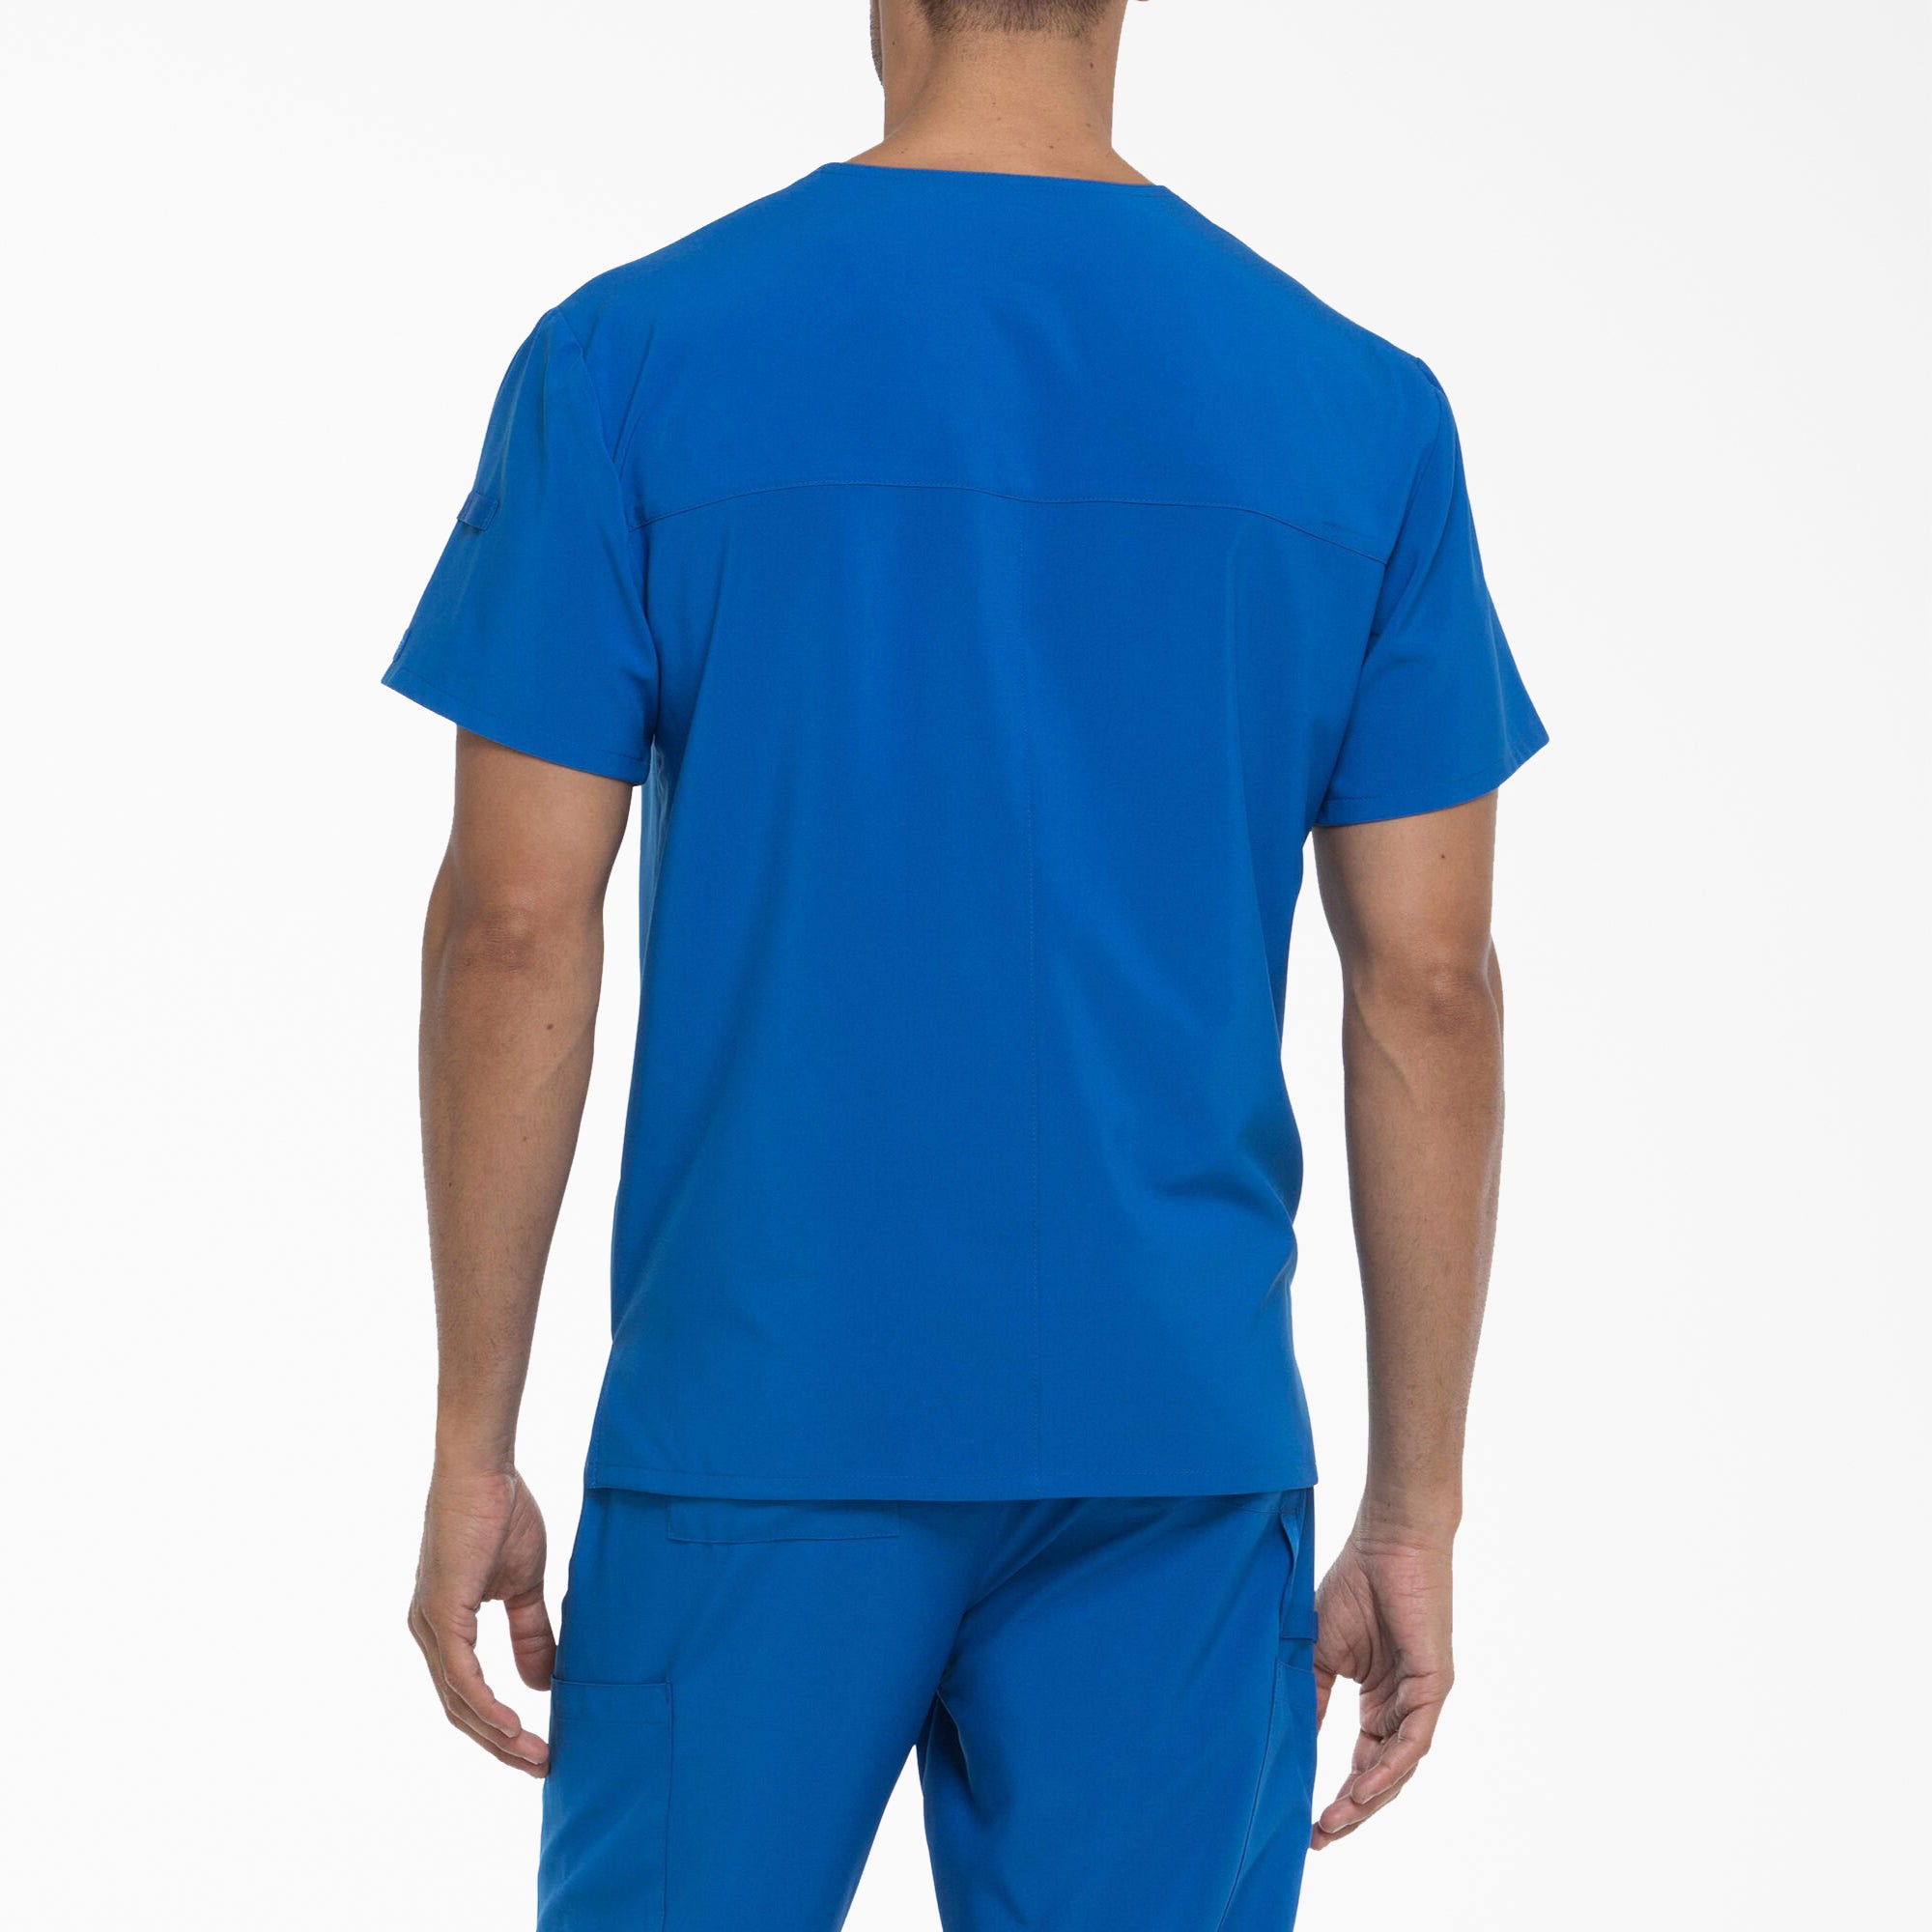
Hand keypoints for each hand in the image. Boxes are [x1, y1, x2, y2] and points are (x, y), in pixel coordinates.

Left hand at [408, 1465, 555, 1775]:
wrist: (483, 1468)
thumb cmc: (501, 1512)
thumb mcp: (523, 1584)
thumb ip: (529, 1633)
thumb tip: (540, 1683)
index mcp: (445, 1626)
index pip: (467, 1694)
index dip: (499, 1727)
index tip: (536, 1747)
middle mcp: (428, 1632)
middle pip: (460, 1709)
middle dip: (500, 1745)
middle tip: (540, 1766)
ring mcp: (430, 1624)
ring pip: (458, 1701)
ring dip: (497, 1735)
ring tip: (534, 1756)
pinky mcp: (441, 1612)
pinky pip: (460, 1674)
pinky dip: (485, 1705)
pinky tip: (511, 1726)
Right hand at [1309, 1522, 1454, 1847]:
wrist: (1387, 1541)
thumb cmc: (1356, 1584)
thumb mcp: (1321, 1651)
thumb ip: (1314, 1698)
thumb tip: (1293, 1744)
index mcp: (1380, 1701)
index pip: (1362, 1761)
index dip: (1339, 1794)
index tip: (1308, 1823)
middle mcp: (1404, 1706)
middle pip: (1380, 1775)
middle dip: (1352, 1810)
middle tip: (1319, 1837)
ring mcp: (1421, 1699)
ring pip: (1399, 1766)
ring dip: (1367, 1798)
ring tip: (1334, 1822)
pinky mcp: (1434, 1686)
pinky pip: (1413, 1740)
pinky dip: (1389, 1767)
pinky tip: (1363, 1788)